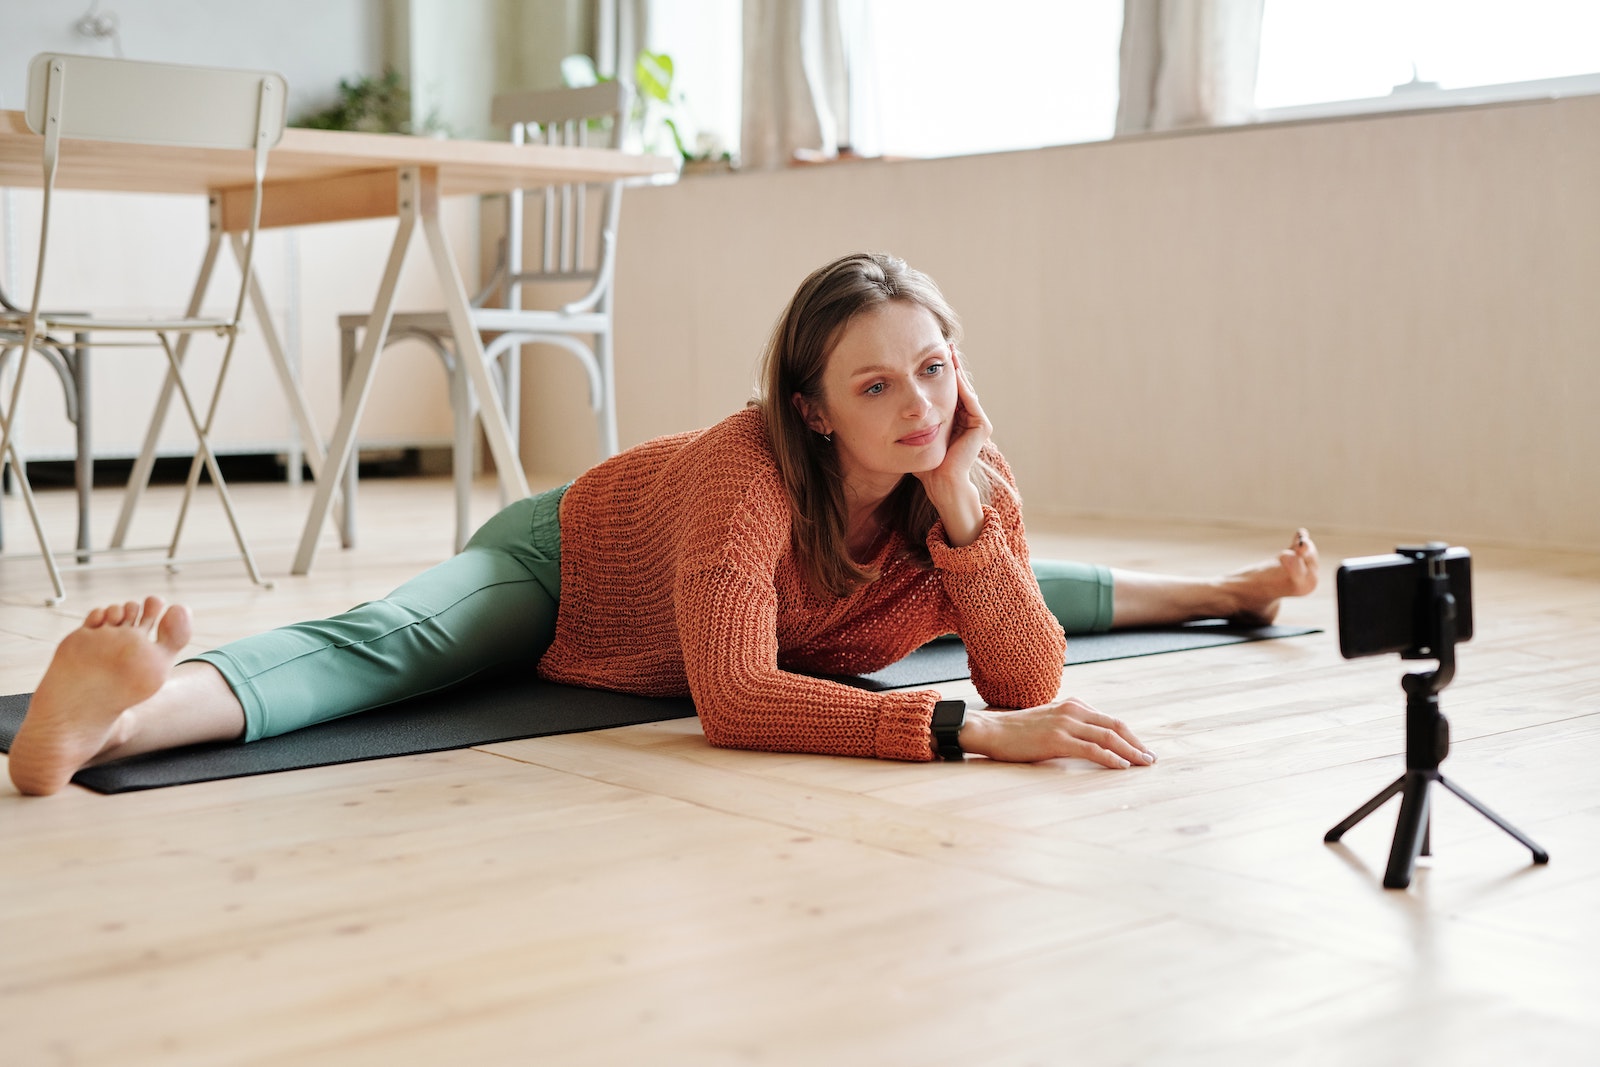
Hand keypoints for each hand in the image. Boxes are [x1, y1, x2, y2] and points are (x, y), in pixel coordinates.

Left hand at [915, 349, 992, 545]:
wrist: (940, 484)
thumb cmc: (925, 466)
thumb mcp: (914, 435)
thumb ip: (909, 421)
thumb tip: (888, 407)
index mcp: (955, 420)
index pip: (947, 389)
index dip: (938, 371)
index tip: (926, 352)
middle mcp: (968, 419)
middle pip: (958, 385)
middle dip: (949, 365)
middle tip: (941, 343)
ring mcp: (977, 422)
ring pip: (964, 390)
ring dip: (956, 371)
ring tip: (947, 352)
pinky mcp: (981, 427)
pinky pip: (969, 401)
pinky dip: (960, 387)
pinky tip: (951, 373)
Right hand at [958, 698, 1156, 767]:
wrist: (991, 730)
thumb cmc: (1017, 731)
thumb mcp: (1049, 721)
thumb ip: (1070, 726)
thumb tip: (1089, 741)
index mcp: (1073, 705)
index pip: (1110, 720)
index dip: (1130, 735)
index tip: (1141, 749)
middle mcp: (1073, 710)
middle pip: (1116, 726)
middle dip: (1136, 743)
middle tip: (1150, 758)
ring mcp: (1065, 724)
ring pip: (1108, 737)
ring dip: (1130, 752)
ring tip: (1143, 764)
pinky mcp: (1057, 739)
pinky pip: (1092, 749)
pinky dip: (1110, 758)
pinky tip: (1122, 767)